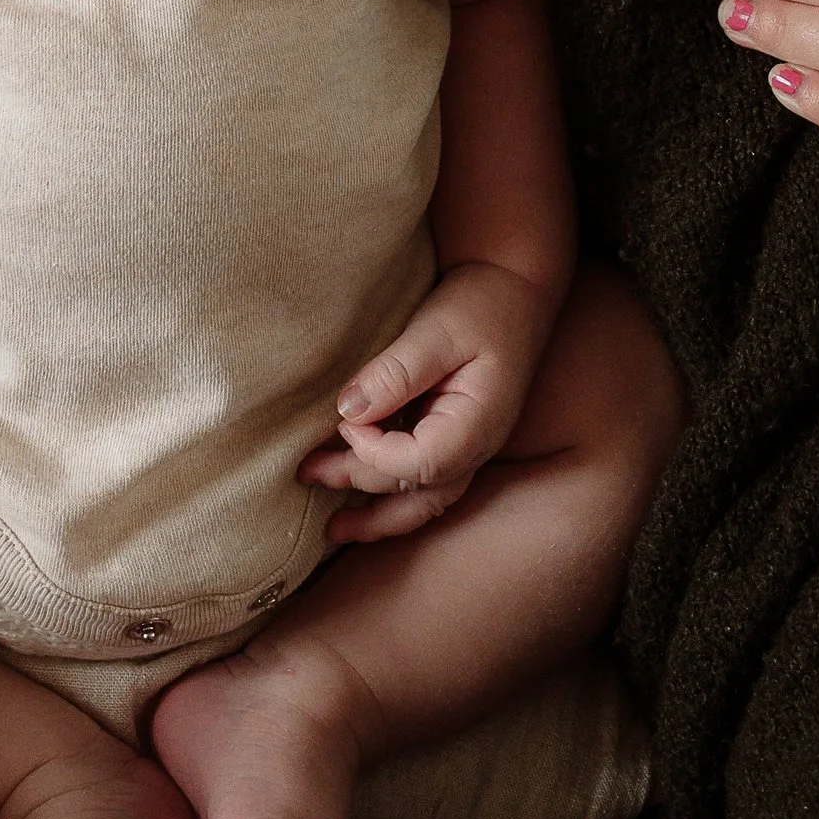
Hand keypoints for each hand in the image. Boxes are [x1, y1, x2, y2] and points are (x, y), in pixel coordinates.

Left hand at [299, 264, 551, 543]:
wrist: (514, 289)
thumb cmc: (481, 304)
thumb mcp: (437, 329)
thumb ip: (395, 373)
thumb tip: (347, 411)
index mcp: (476, 424)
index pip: (419, 463)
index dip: (373, 450)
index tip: (342, 420)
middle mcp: (476, 448)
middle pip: (413, 489)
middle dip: (357, 482)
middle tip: (304, 472)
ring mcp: (469, 450)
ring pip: (423, 504)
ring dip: (377, 518)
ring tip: (331, 530)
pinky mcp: (454, 441)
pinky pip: (424, 487)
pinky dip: (392, 500)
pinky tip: (360, 500)